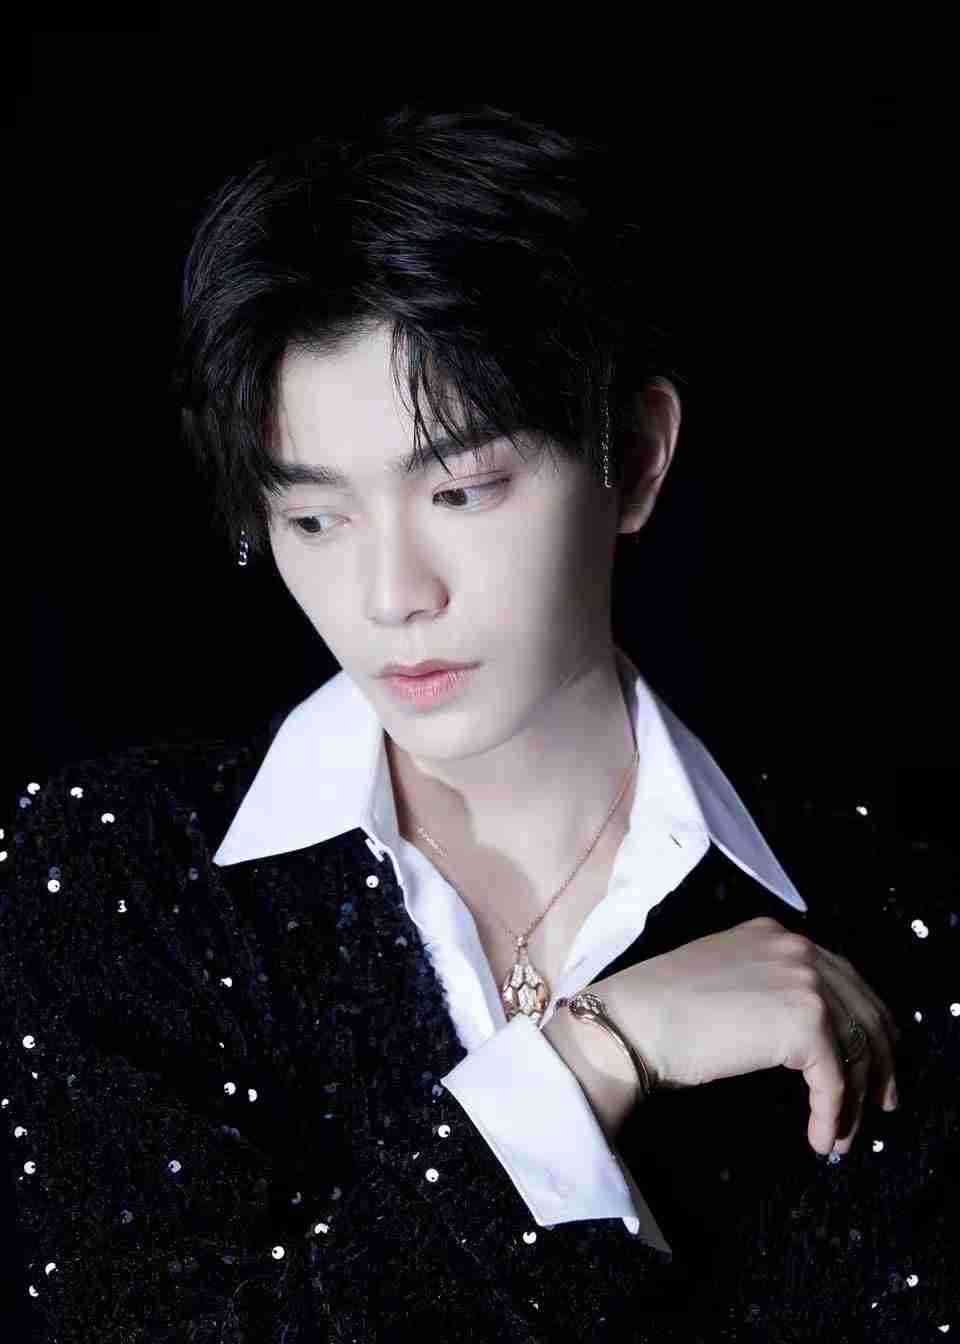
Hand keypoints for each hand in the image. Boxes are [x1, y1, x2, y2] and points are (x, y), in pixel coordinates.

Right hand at [593, 916, 900, 1155]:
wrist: (634, 1021)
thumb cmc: (660, 1009)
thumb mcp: (723, 979)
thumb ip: (765, 987)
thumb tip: (802, 1035)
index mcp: (776, 935)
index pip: (843, 979)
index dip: (865, 1024)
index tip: (873, 1060)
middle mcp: (798, 949)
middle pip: (864, 1010)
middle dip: (880, 1062)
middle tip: (882, 1103)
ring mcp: (804, 982)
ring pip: (857, 1049)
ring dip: (855, 1101)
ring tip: (842, 1136)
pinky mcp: (803, 1022)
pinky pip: (834, 1080)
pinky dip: (833, 1115)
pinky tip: (820, 1139)